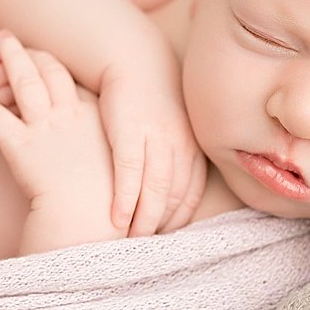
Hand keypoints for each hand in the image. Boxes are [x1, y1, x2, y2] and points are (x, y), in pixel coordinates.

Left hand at [0, 31, 116, 213]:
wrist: (88, 221)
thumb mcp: (115, 173)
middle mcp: (72, 117)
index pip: (71, 83)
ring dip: (9, 57)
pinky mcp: (21, 146)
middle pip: (49, 70)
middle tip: (9, 37)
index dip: (51, 66)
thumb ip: (101, 158)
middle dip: (29, 50)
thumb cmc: (105, 207)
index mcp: (96, 120)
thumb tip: (97, 158)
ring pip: (24, 81)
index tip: (40, 58)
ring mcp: (46, 129)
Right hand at [99, 61, 207, 236]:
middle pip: (175, 199)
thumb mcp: (171, 128)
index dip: (177, 221)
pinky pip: (130, 174)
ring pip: (155, 191)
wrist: (133, 58)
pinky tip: (116, 219)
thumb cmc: (149, 98)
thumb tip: (167, 193)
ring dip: (143, 221)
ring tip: (128, 242)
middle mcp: (180, 146)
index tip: (161, 238)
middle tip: (142, 250)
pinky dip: (125, 200)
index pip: (191, 196)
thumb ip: (173, 158)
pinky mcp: (130, 132)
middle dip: (160, 227)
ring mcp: (156, 139)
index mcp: (192, 147)